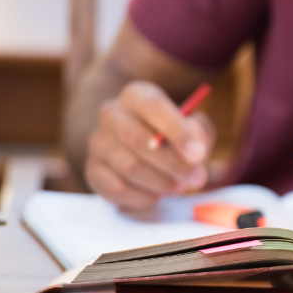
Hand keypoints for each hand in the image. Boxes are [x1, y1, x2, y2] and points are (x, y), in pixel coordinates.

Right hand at [85, 80, 214, 210]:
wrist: (142, 150)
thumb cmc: (174, 136)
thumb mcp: (194, 128)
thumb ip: (199, 134)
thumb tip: (195, 152)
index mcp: (136, 95)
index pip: (153, 107)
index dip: (177, 131)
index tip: (198, 155)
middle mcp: (111, 115)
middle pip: (138, 140)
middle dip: (173, 164)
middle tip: (197, 178)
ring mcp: (98, 143)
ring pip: (129, 167)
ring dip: (161, 182)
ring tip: (180, 186)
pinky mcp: (93, 170)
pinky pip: (117, 188)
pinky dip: (144, 196)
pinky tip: (157, 193)